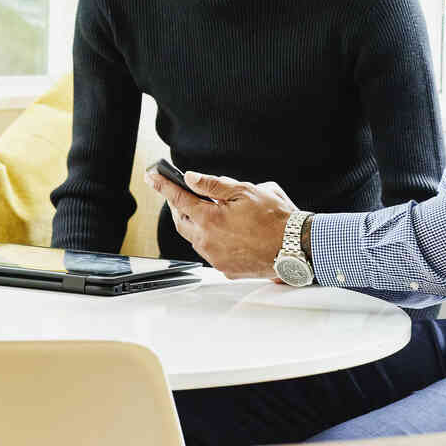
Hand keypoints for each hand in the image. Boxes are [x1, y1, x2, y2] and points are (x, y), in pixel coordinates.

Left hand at [147, 168, 296, 279]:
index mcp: (210, 219)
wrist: (294, 247)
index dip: (163, 185)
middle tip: (179, 193)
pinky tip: (224, 230)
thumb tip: (191, 178)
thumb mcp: (245, 191)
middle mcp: (207, 241)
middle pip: (181, 221)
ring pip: (194, 238)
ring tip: (207, 211)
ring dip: (195, 223)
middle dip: (177, 206)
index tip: (152, 176)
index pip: (178, 198)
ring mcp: (215, 257)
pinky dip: (210, 238)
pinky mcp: (225, 268)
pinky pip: (209, 251)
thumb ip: (213, 185)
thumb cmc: (275, 219)